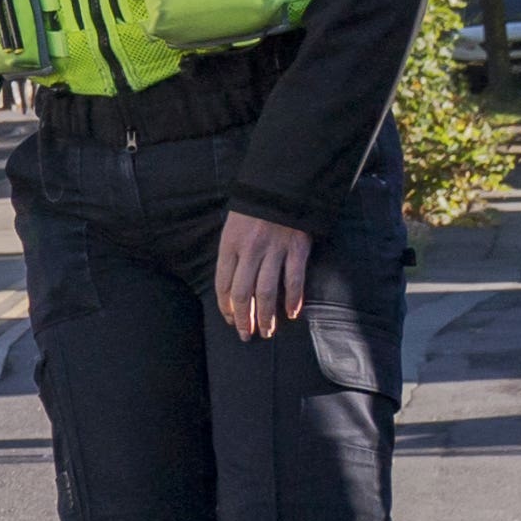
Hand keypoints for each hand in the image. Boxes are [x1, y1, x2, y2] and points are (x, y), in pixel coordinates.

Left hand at [215, 209, 310, 337]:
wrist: (281, 185)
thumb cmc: (253, 210)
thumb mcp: (232, 228)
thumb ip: (232, 255)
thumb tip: (230, 289)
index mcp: (229, 245)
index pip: (223, 285)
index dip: (226, 307)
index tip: (230, 320)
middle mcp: (250, 250)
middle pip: (243, 293)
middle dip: (244, 318)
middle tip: (246, 335)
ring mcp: (275, 250)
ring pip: (267, 292)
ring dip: (266, 316)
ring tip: (266, 332)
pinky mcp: (297, 248)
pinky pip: (294, 279)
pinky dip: (293, 299)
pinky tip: (292, 313)